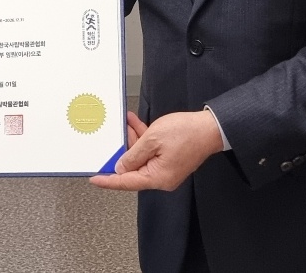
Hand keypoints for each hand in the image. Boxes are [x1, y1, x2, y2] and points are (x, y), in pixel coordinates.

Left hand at [90, 110, 223, 191]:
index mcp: (157, 177)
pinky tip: (135, 124)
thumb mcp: (153, 139)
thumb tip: (120, 167)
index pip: (126, 182)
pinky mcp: (170, 160)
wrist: (211, 127)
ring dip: (132, 141)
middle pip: (133, 168)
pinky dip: (143, 139)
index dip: (108, 180)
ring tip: (125, 123)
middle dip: (122, 151)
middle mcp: (162, 178)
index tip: (94, 178)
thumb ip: (133, 155)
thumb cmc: (187, 133)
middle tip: (111, 139)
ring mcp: (166, 169)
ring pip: (141, 157)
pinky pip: (151, 152)